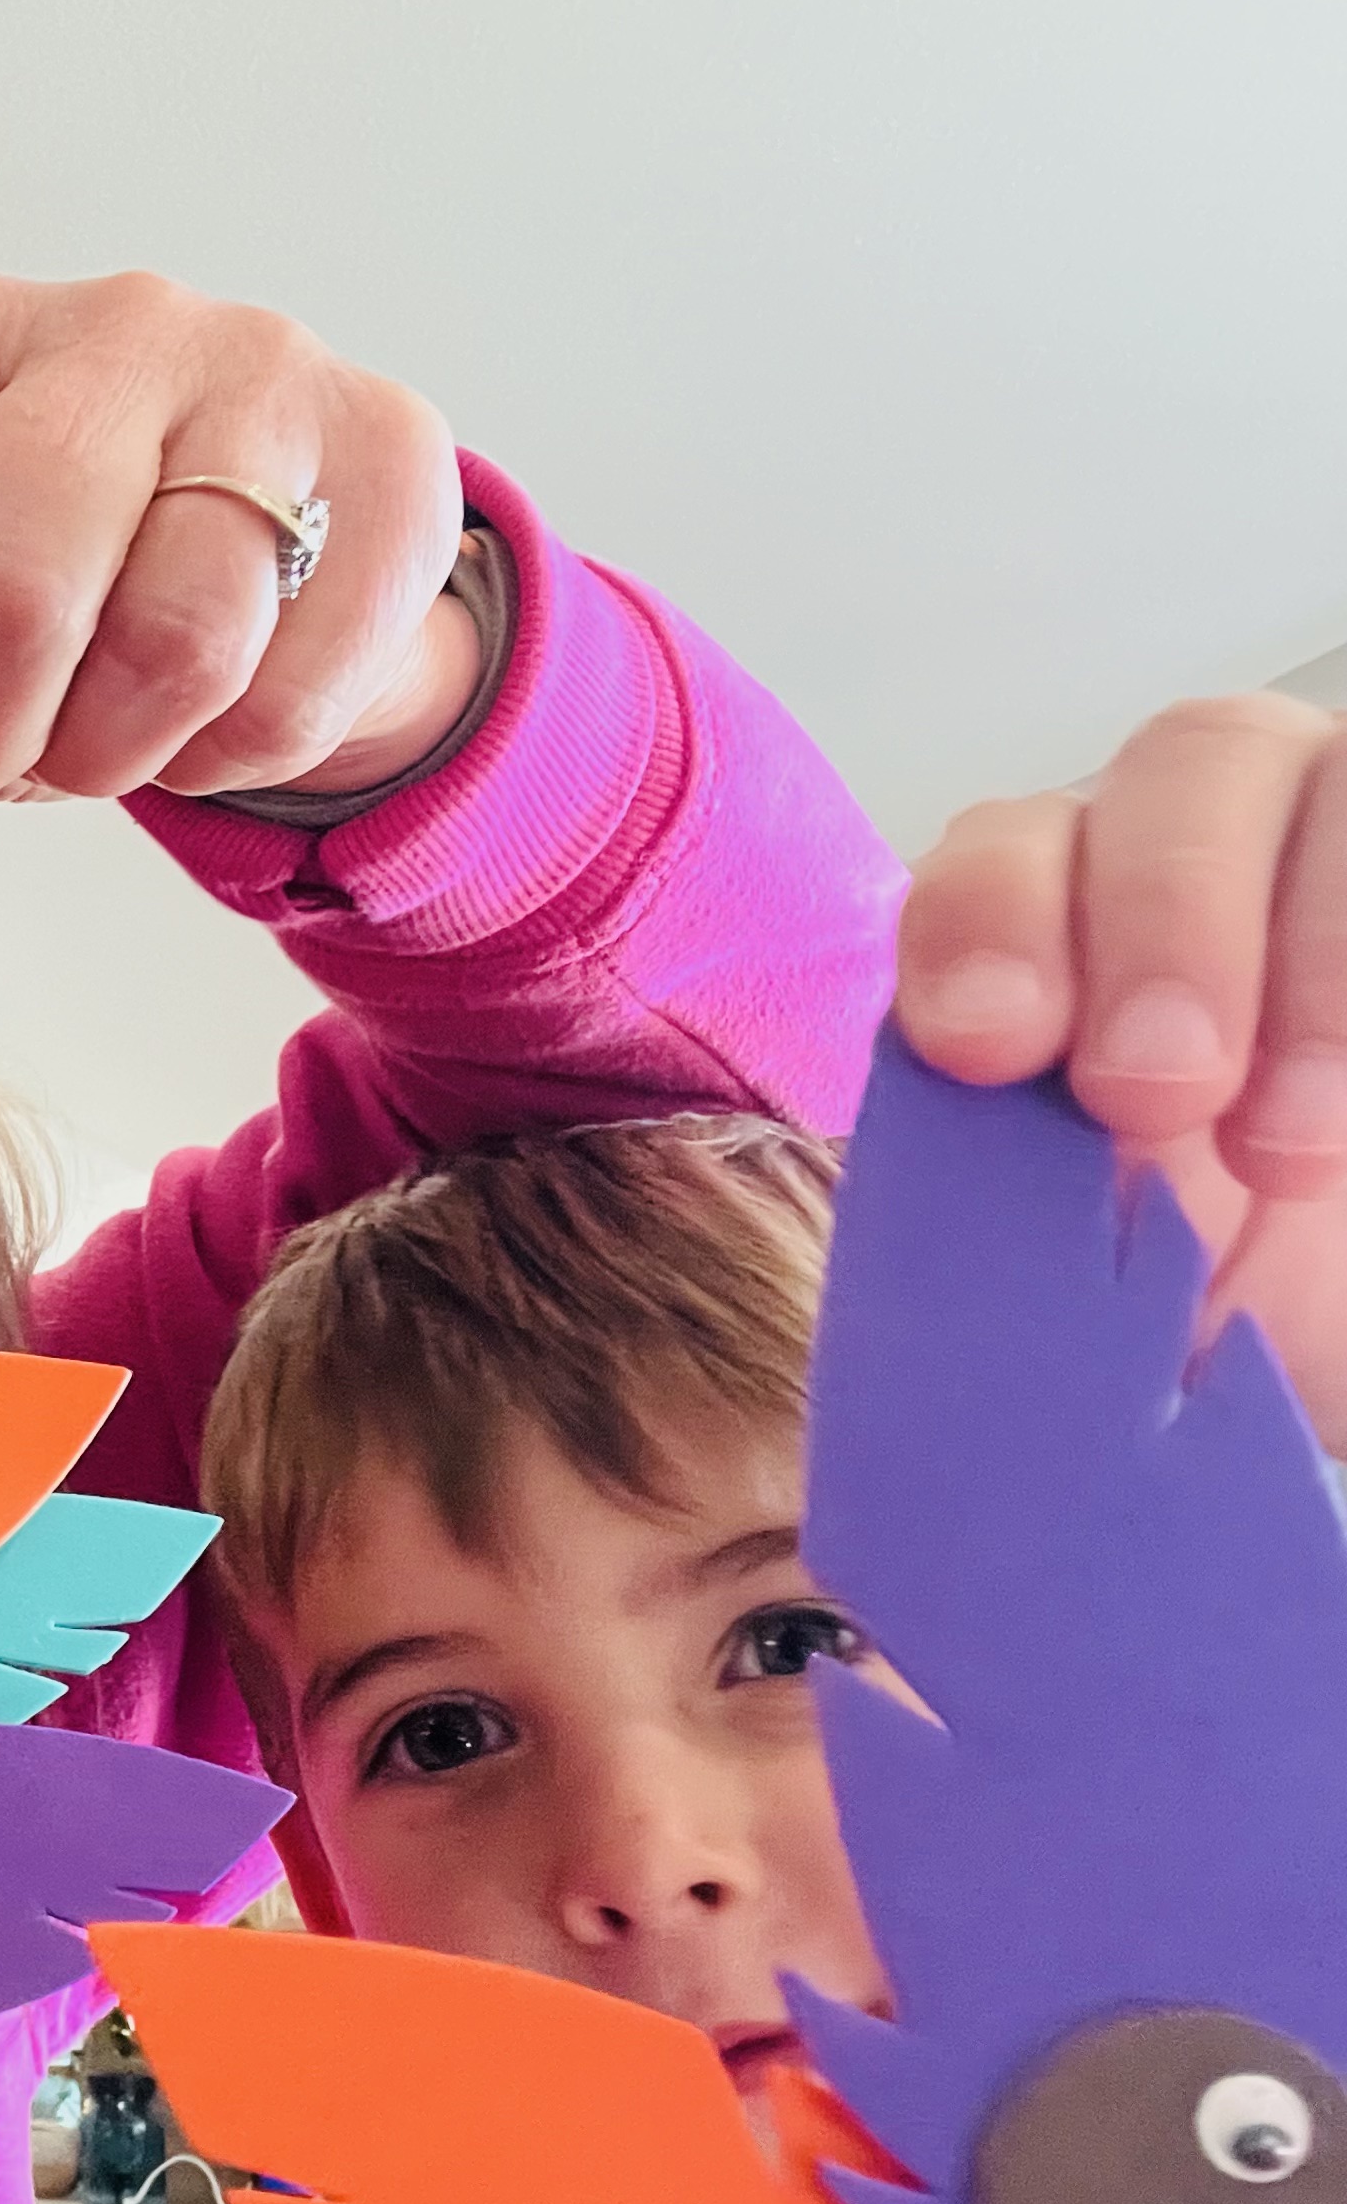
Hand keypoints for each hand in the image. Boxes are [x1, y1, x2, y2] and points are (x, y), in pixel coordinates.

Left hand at [0, 271, 478, 936]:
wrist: (263, 522)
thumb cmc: (55, 562)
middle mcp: (108, 326)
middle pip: (14, 588)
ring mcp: (265, 373)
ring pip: (178, 640)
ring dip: (116, 748)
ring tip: (102, 720)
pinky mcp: (391, 453)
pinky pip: (297, 685)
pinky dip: (234, 751)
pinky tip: (209, 706)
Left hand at [900, 695, 1346, 1444]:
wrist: (1309, 1320)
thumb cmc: (1198, 1310)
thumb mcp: (1094, 1282)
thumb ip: (1011, 1242)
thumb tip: (899, 1436)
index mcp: (1074, 911)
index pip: (1007, 849)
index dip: (990, 923)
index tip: (988, 1053)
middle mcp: (1221, 833)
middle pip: (1190, 766)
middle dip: (1163, 921)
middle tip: (1154, 1094)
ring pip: (1338, 784)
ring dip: (1312, 961)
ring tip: (1290, 1148)